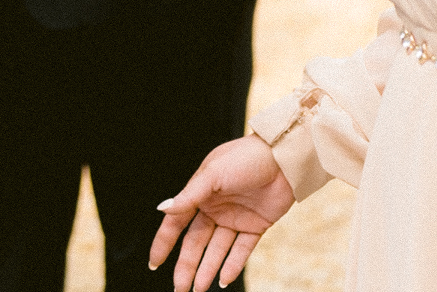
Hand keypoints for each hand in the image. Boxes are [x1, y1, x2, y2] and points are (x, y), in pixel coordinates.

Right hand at [149, 134, 294, 290]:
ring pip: (217, 250)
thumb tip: (162, 209)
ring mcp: (235, 218)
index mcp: (200, 194)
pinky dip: (233, 264)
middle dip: (187, 265)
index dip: (164, 243)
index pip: (177, 223)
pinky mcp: (256, 225)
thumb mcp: (212, 175)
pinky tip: (223, 279)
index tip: (154, 263)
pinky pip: (242, 250)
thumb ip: (188, 196)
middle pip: (196, 242)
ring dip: (207, 269)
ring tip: (198, 289)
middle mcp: (215, 208)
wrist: (282, 157)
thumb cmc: (243, 158)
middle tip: (179, 288)